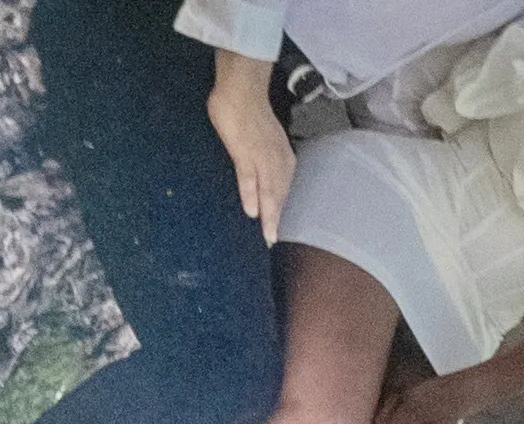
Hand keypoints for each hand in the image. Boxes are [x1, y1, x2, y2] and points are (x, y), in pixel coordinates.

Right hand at [211, 69, 292, 234]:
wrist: (240, 84)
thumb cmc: (245, 104)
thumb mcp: (255, 130)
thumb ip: (257, 148)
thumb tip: (254, 164)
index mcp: (278, 148)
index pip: (283, 181)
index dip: (281, 204)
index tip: (278, 225)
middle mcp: (275, 152)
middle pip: (280, 189)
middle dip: (278, 215)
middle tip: (274, 239)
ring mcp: (261, 152)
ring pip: (269, 187)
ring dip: (270, 212)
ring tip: (268, 235)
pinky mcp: (245, 150)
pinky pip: (250, 176)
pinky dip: (252, 194)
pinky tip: (252, 211)